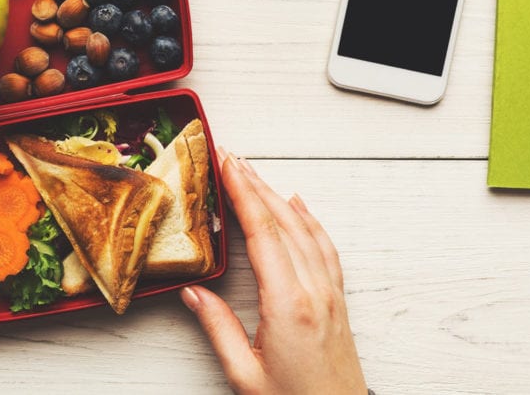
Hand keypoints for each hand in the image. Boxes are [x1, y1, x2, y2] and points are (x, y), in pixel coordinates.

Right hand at [181, 149, 366, 394]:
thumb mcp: (244, 373)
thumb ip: (218, 328)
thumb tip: (193, 291)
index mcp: (288, 304)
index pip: (262, 233)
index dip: (243, 194)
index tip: (227, 165)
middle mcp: (314, 291)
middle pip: (283, 222)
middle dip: (255, 184)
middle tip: (232, 157)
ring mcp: (329, 294)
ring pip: (305, 230)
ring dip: (278, 196)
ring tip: (255, 173)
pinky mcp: (336, 301)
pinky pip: (324, 247)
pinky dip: (309, 219)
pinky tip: (298, 205)